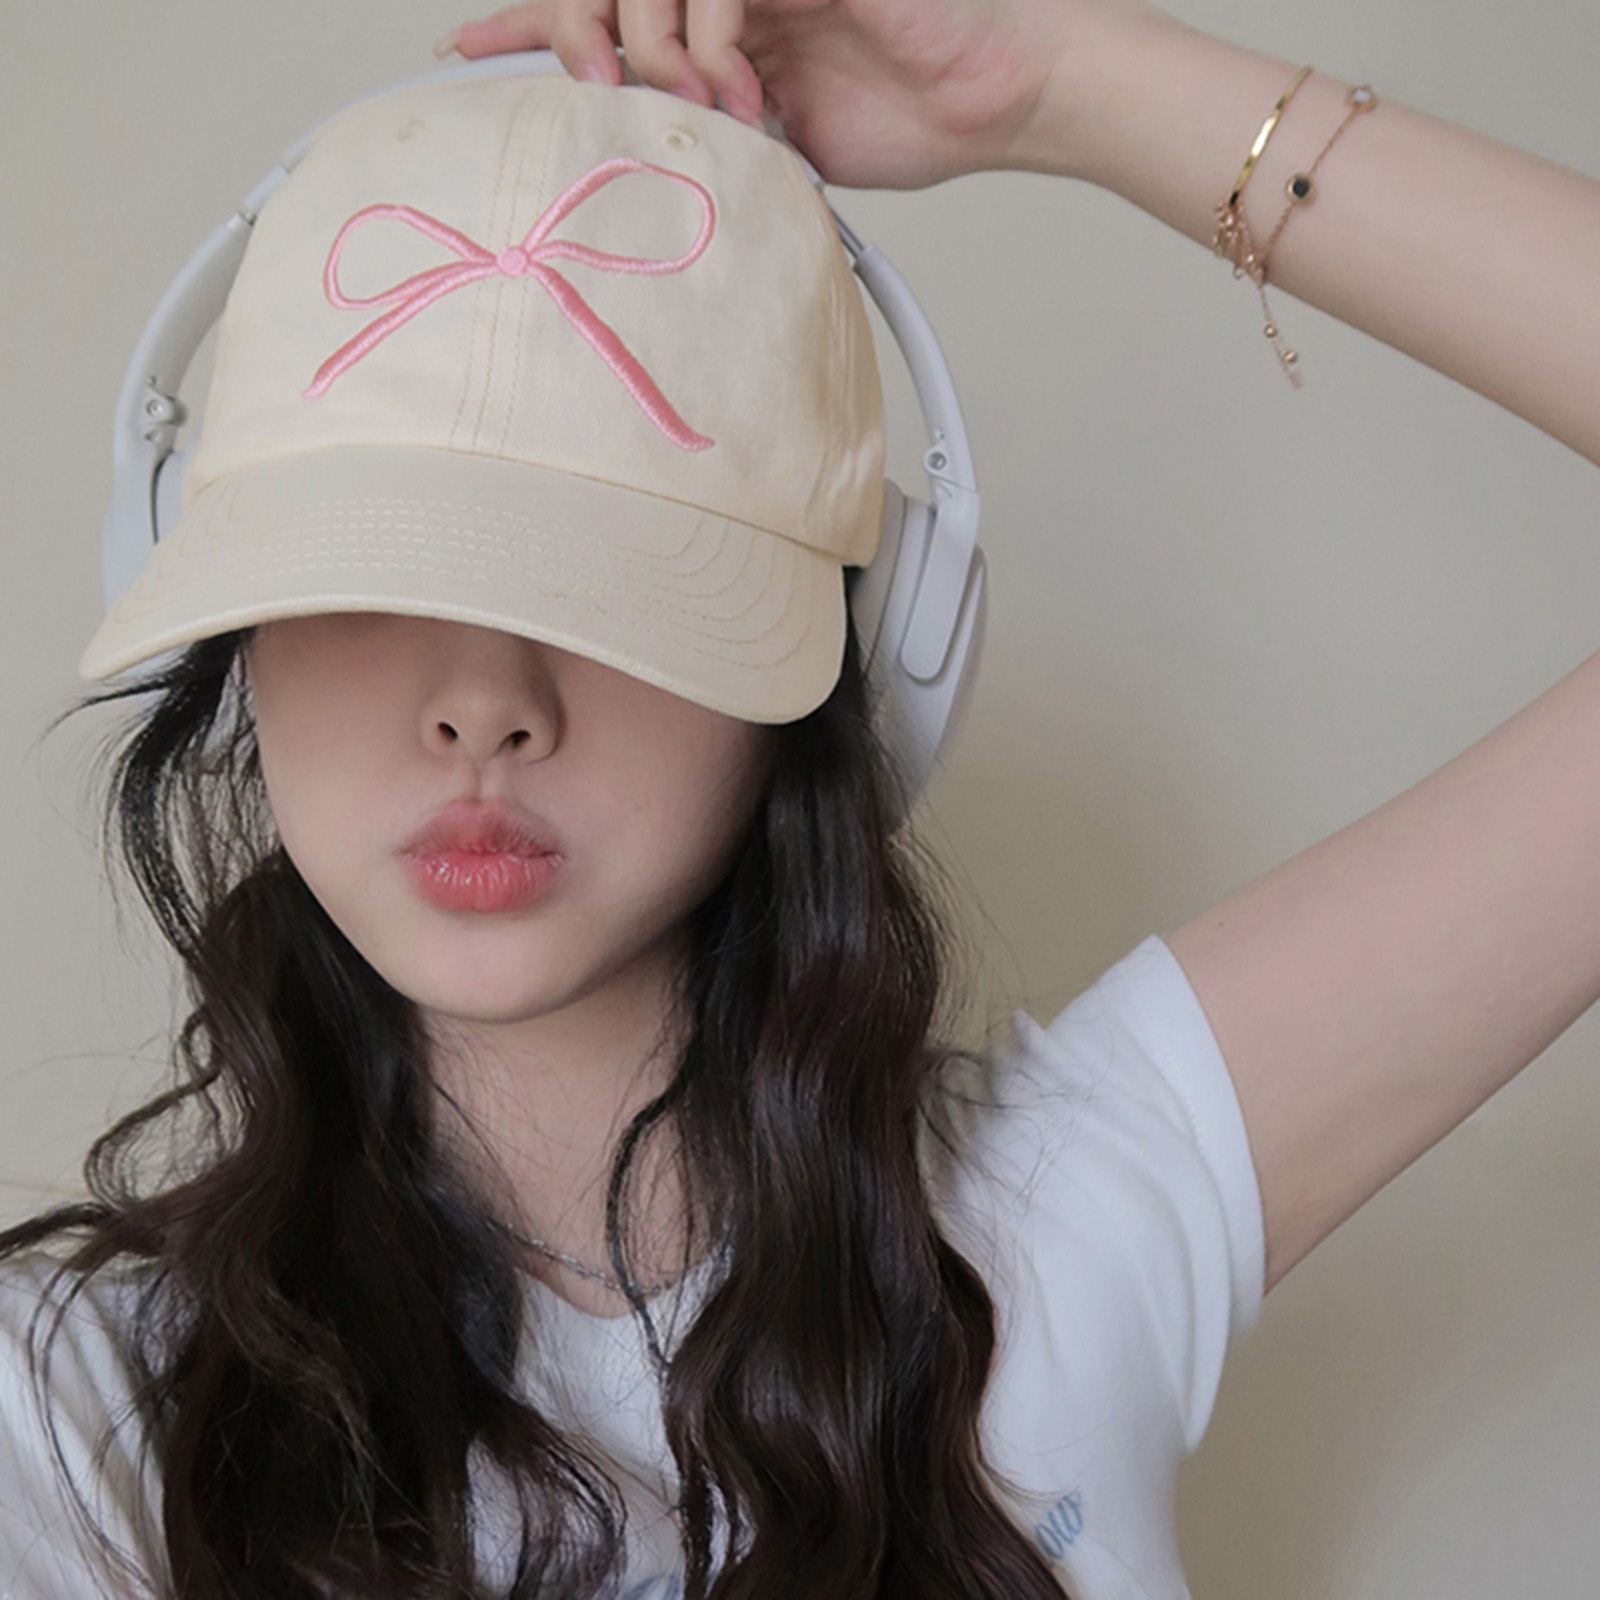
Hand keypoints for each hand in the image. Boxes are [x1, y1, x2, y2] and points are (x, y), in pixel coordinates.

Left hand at [443, 0, 1167, 189]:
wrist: (999, 95)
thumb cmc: (916, 116)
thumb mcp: (784, 149)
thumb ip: (712, 144)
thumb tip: (642, 177)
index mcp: (719, 19)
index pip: (604, 7)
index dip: (531, 24)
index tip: (469, 54)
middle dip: (571, 31)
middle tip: (589, 87)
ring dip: (641, 40)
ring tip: (684, 100)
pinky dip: (700, 32)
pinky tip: (731, 82)